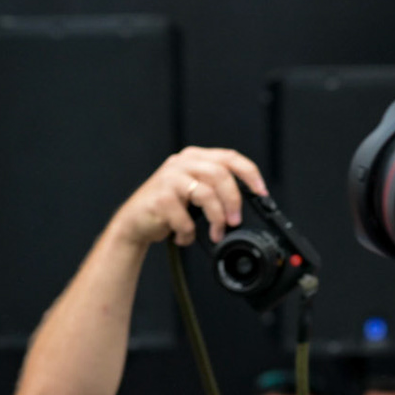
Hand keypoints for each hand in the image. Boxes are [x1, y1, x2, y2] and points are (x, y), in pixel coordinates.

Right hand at [109, 147, 266, 247]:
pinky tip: (184, 236)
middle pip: (220, 175)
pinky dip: (189, 233)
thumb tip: (244, 206)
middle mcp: (181, 163)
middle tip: (235, 221)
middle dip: (233, 201)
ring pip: (206, 194)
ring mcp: (169, 178)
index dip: (250, 174)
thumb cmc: (167, 209)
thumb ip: (214, 189)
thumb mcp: (193, 192)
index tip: (261, 192)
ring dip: (216, 219)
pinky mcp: (159, 198)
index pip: (230, 157)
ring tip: (215, 234)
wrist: (133, 223)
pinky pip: (186, 218)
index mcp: (194, 157)